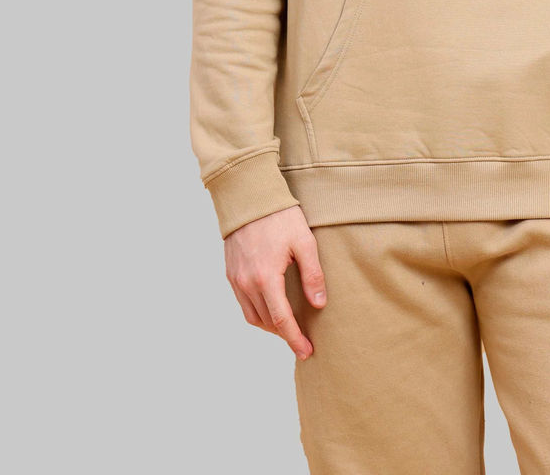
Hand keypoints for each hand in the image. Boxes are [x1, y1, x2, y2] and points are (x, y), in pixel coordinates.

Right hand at [224, 205, 326, 359]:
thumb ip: (312, 275)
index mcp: (266, 278)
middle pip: (266, 322)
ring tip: (289, 328)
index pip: (281, 320)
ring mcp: (236, 279)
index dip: (295, 339)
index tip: (307, 352)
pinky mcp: (230, 273)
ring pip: (252, 316)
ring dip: (270, 326)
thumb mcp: (304, 242)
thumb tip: (319, 304)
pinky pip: (243, 303)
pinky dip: (257, 312)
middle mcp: (246, 283)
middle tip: (302, 341)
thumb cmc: (280, 217)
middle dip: (284, 335)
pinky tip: (271, 308)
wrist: (249, 198)